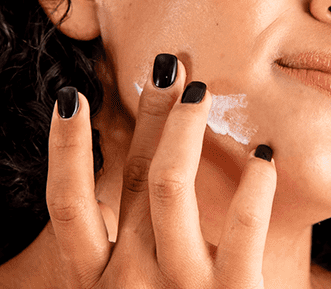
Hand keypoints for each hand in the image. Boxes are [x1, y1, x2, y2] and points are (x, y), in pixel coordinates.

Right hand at [46, 55, 276, 287]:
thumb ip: (120, 256)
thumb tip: (111, 204)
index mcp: (93, 281)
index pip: (67, 205)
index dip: (65, 148)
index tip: (70, 96)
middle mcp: (128, 280)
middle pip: (133, 176)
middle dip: (148, 113)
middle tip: (166, 64)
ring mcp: (181, 286)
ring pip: (170, 184)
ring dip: (183, 127)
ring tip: (200, 89)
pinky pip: (244, 225)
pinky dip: (255, 184)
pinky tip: (264, 156)